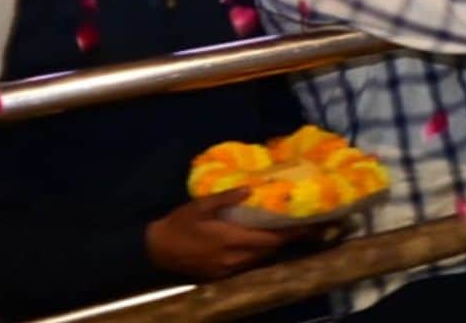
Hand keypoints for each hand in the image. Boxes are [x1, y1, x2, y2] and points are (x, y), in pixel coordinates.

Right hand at [144, 190, 308, 280]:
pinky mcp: (221, 275)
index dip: (290, 234)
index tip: (309, 225)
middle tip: (304, 227)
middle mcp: (233, 258)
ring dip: (273, 247)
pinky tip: (262, 243)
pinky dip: (258, 254)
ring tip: (288, 233)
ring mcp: (227, 269)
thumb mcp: (200, 205)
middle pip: (268, 250)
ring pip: (260, 259)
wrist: (156, 250)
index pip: (269, 239)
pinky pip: (247, 265)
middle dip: (286, 240)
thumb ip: (226, 198)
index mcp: (230, 239)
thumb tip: (250, 189)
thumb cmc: (179, 224)